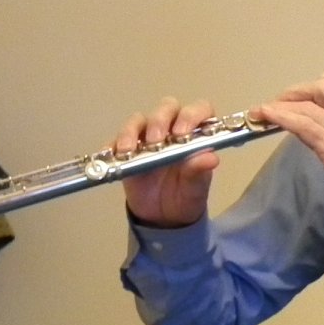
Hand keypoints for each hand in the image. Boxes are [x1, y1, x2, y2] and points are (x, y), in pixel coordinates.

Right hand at [115, 97, 219, 226]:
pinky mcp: (127, 149)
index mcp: (196, 135)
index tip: (182, 134)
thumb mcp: (196, 188)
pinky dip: (113, 145)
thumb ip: (200, 172)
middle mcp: (173, 130)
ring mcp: (148, 137)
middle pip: (167, 107)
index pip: (200, 110)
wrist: (164, 216)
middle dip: (160, 120)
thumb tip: (211, 158)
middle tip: (156, 141)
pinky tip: (113, 157)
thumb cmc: (186, 195)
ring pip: (139, 120)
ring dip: (132, 131)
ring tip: (129, 151)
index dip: (192, 115)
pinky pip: (116, 140)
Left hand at [251, 70, 323, 233]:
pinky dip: (281, 117)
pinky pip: (303, 125)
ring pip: (308, 106)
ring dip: (280, 105)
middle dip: (295, 91)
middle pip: (323, 87)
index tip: (307, 92)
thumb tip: (317, 124)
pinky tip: (268, 117)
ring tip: (262, 111)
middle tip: (279, 103)